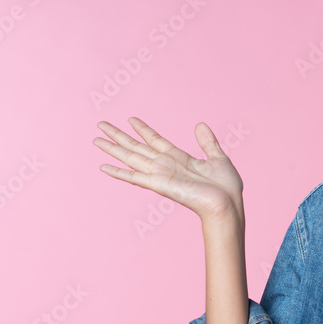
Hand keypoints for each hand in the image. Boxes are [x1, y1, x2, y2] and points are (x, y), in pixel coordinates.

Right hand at [93, 117, 243, 222]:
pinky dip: (118, 172)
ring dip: (113, 149)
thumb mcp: (218, 157)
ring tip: (96, 139)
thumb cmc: (225, 186)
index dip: (142, 129)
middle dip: (119, 136)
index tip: (130, 119)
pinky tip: (103, 167)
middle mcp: (166, 165)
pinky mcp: (158, 185)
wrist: (227, 203)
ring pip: (130, 158)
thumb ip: (207, 142)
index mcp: (179, 158)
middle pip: (136, 147)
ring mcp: (160, 175)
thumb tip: (200, 125)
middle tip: (101, 124)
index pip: (155, 140)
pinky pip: (134, 177)